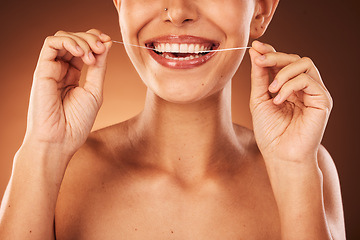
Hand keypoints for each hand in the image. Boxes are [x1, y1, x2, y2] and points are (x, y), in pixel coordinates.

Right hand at [24, 29, 111, 155]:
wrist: (60, 140)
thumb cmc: (77, 122)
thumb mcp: (95, 91)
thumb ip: (98, 67)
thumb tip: (106, 43)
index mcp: (73, 75)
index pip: (84, 47)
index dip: (96, 40)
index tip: (109, 42)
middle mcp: (61, 69)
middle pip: (75, 39)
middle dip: (92, 38)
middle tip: (102, 47)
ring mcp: (51, 68)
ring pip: (63, 38)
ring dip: (82, 40)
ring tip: (92, 54)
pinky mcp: (41, 69)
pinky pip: (50, 43)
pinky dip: (67, 41)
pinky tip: (80, 52)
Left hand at [249, 41, 332, 161]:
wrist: (280, 156)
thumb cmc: (270, 132)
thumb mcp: (259, 100)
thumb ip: (259, 77)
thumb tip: (255, 52)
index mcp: (288, 87)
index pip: (283, 62)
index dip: (271, 52)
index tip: (256, 47)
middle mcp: (303, 88)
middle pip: (295, 58)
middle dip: (275, 56)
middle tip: (260, 60)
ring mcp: (314, 93)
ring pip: (305, 63)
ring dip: (283, 72)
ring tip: (271, 90)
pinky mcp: (322, 100)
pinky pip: (309, 79)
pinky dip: (291, 85)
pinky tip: (279, 99)